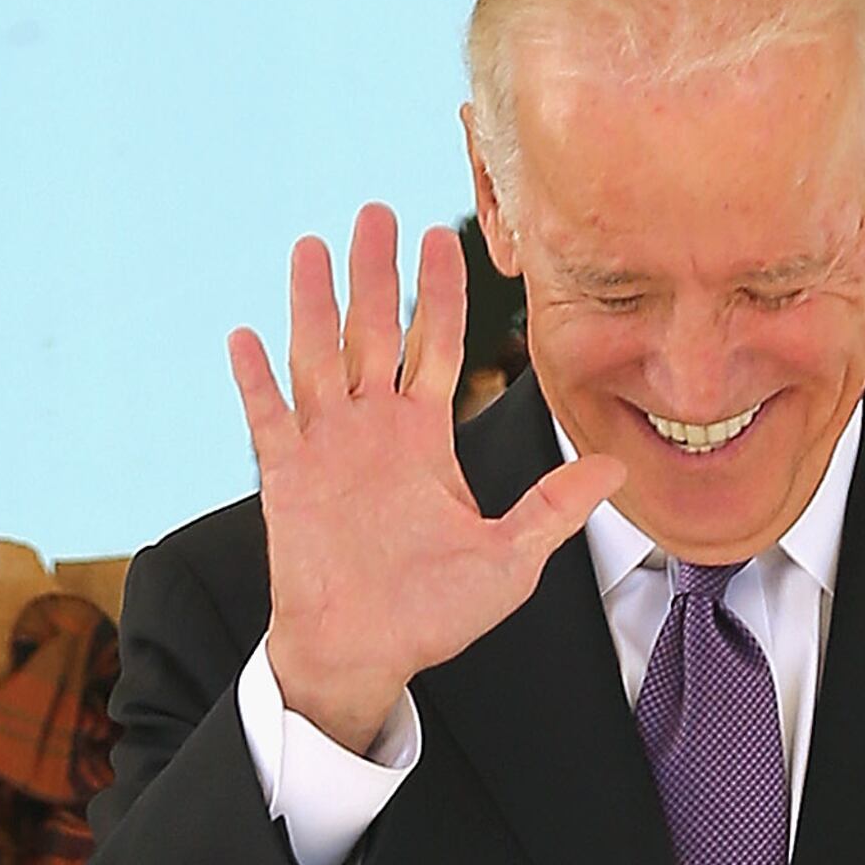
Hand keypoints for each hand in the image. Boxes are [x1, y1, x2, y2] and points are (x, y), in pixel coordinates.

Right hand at [237, 203, 620, 750]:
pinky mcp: (287, 477)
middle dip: (375, 271)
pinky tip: (245, 334)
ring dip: (313, 302)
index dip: (441, 291)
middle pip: (373, 330)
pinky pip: (268, 418)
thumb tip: (619, 468)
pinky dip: (256, 379)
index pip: (436, 344)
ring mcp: (326, 448)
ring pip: (318, 356)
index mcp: (423, 438)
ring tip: (312, 245)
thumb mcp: (510, 558)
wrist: (365, 654)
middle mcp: (372, 429)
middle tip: (377, 209)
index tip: (445, 234)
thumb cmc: (433, 614)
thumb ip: (555, 507)